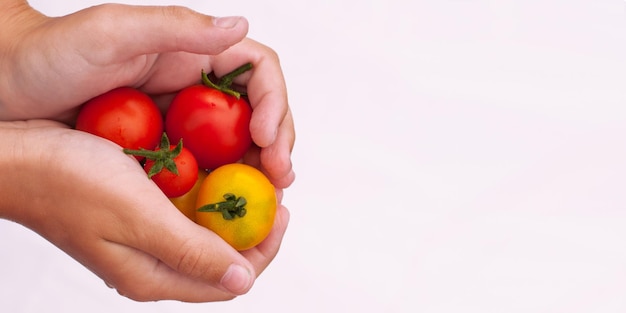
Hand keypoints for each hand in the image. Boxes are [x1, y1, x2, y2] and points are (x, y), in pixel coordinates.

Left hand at [0, 3, 294, 187]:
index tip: (267, 137)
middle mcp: (195, 90)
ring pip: (239, 146)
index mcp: (192, 55)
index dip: (275, 102)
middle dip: (277, 145)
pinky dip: (222, 189)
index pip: (257, 71)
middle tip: (280, 179)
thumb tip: (240, 26)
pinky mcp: (166, 152)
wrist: (6, 93)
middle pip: (259, 114)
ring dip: (257, 172)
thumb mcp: (112, 32)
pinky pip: (206, 171)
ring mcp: (182, 123)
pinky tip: (224, 207)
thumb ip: (179, 27)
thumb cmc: (49, 56)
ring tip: (264, 200)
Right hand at [0, 120, 289, 301]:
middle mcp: (152, 264)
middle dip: (253, 225)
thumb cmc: (67, 182)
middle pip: (222, 256)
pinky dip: (206, 191)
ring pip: (206, 231)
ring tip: (248, 172)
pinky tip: (212, 166)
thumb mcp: (139, 217)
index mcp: (154, 276)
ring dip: (232, 206)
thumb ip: (193, 252)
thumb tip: (243, 280)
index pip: (231, 280)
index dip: (264, 247)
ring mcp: (143, 239)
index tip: (281, 208)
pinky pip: (184, 209)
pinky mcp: (135, 215)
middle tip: (269, 186)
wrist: (13, 156)